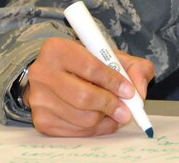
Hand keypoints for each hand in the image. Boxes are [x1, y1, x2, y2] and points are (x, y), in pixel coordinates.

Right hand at [23, 37, 155, 136]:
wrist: (59, 74)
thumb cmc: (88, 64)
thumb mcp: (112, 56)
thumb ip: (134, 66)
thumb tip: (140, 89)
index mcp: (57, 48)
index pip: (90, 67)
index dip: (113, 81)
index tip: (129, 91)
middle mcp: (42, 72)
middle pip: (83, 96)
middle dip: (110, 105)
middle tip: (126, 110)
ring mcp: (38, 98)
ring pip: (82, 117)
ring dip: (105, 119)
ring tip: (115, 112)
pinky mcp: (41, 120)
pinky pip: (76, 131)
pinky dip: (95, 129)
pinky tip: (102, 119)